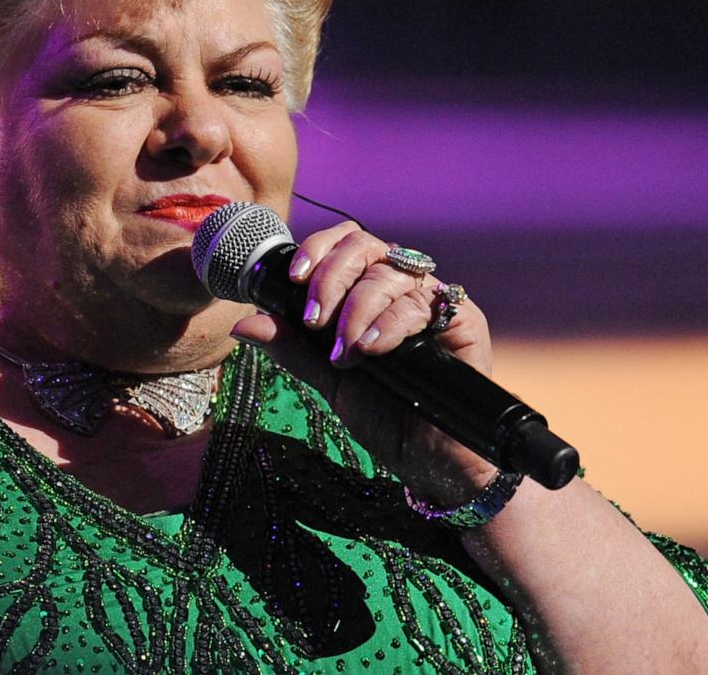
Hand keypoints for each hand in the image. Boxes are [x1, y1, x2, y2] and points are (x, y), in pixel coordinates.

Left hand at [228, 221, 497, 503]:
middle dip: (331, 277)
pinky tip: (372, 349)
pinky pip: (423, 303)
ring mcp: (432, 302)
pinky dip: (389, 323)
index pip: (344, 245)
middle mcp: (401, 290)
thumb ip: (292, 348)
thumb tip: (243, 324)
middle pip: (366, 247)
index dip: (318, 249)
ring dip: (357, 310)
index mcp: (368, 293)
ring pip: (390, 274)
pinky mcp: (464, 320)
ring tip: (346, 354)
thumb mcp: (328, 381)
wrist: (431, 461)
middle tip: (314, 320)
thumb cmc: (385, 417)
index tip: (294, 278)